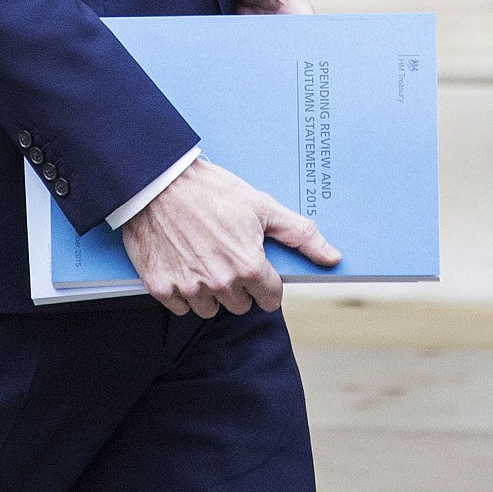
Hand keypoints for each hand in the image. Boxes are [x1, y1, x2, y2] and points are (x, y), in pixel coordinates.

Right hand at [120, 156, 339, 316]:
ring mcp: (189, 288)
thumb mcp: (263, 206)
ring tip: (204, 257)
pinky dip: (183, 291)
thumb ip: (300, 235)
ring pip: (210, 309)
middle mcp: (220, 283)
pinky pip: (181, 306)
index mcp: (248, 266)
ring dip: (211, 291)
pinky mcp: (161, 288)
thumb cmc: (213, 190)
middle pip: (241, 306)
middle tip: (227, 255)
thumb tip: (332, 257)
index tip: (256, 266)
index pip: (271, 299)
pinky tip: (182, 263)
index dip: (266, 282)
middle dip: (239, 285)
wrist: (159, 181)